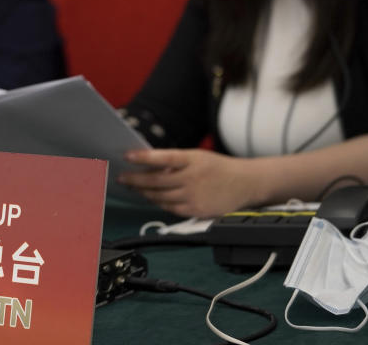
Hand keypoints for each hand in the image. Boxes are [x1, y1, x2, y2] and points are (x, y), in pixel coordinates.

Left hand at [119, 148, 261, 217]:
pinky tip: (149, 197)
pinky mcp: (196, 211)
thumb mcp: (198, 157)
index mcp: (193, 160)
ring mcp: (194, 196)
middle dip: (135, 179)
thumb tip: (148, 165)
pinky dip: (157, 202)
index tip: (127, 156)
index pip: (164, 157)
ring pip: (159, 196)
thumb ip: (176, 162)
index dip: (144, 157)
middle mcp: (193, 178)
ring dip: (143, 192)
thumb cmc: (218, 168)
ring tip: (131, 187)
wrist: (246, 184)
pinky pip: (169, 208)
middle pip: (156, 181)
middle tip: (121, 177)